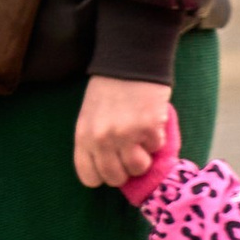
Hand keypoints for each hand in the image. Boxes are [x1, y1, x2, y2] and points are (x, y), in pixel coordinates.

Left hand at [73, 75, 176, 190]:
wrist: (130, 61)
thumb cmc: (108, 89)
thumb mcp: (90, 117)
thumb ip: (95, 143)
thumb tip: (110, 169)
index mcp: (83, 137)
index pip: (89, 177)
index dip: (103, 176)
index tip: (112, 167)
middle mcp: (102, 140)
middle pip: (115, 178)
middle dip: (125, 171)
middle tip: (131, 155)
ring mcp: (126, 135)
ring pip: (138, 168)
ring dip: (144, 157)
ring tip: (142, 140)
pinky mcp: (149, 128)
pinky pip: (156, 148)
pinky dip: (156, 139)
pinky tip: (151, 122)